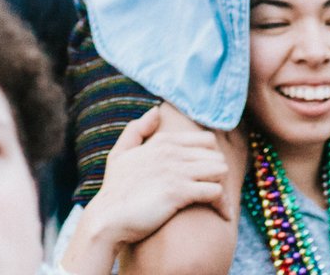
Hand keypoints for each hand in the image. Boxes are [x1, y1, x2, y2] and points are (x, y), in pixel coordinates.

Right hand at [64, 108, 228, 270]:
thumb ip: (136, 129)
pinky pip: (215, 191)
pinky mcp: (179, 192)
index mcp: (163, 141)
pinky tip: (222, 214)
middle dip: (219, 174)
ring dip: (223, 187)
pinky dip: (222, 203)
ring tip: (220, 203)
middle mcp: (172, 152)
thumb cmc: (114, 191)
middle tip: (216, 191)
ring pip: (220, 170)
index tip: (209, 176)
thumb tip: (155, 110)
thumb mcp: (120, 153)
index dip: (211, 158)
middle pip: (216, 155)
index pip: (206, 140)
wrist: (106, 220)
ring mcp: (176, 171)